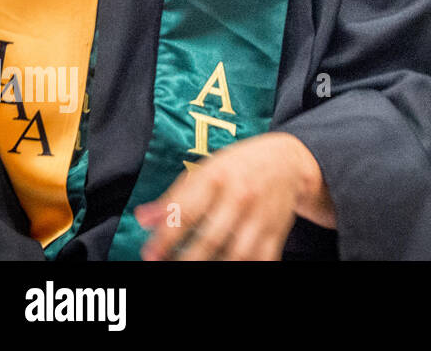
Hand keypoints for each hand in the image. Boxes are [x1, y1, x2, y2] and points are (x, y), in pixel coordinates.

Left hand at [135, 133, 328, 260]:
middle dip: (187, 259)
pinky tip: (229, 267)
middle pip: (211, 238)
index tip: (149, 255)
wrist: (288, 160)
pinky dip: (247, 268)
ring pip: (236, 254)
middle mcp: (241, 196)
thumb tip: (143, 219)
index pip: (187, 211)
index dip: (166, 237)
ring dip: (214, 266)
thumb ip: (175, 197)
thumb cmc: (238, 166)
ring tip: (195, 269)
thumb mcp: (206, 170)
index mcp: (218, 176)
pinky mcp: (276, 231)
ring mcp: (260, 216)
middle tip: (167, 266)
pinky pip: (262, 260)